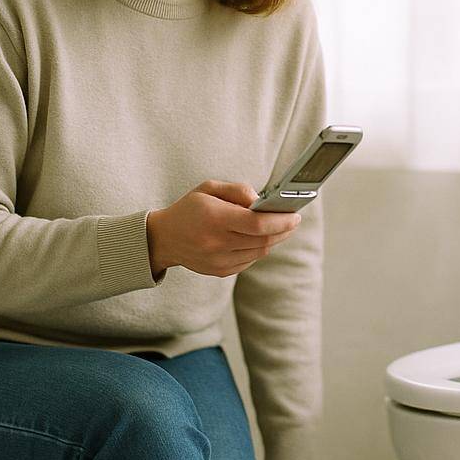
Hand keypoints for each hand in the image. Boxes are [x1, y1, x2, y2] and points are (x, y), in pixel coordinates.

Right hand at [148, 180, 300, 277]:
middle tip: (292, 220)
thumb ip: (238, 190)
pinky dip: (258, 248)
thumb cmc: (190, 209)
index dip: (281, 220)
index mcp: (214, 218)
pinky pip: (250, 260)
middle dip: (283, 229)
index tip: (295, 214)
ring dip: (273, 239)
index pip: (257, 223)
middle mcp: (217, 242)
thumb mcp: (209, 188)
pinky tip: (256, 238)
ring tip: (278, 227)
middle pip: (264, 239)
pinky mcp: (221, 271)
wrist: (165, 239)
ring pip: (260, 251)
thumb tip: (262, 201)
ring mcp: (219, 260)